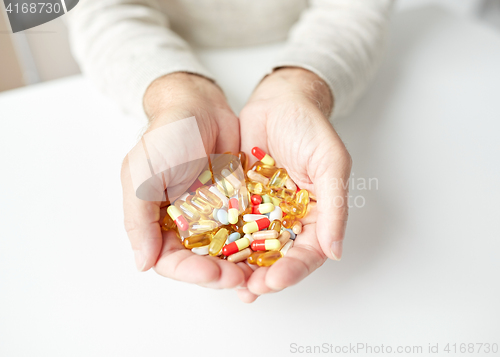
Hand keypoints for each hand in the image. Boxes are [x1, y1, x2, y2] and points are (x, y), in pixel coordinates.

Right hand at [121, 73, 249, 288]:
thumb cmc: (166, 137)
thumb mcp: (142, 174)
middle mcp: (187, 225)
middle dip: (221, 274)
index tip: (212, 272)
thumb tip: (142, 264)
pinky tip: (272, 252)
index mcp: (159, 222)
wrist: (200, 107)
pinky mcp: (237, 205)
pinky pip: (248, 230)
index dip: (190, 273)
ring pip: (228, 252)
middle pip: (203, 262)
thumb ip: (138, 218)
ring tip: (260, 274)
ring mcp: (214, 216)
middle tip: (241, 279)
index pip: (172, 261)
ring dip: (242, 266)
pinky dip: (257, 243)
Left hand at [238, 67, 351, 301]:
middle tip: (248, 289)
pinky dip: (222, 241)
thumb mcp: (330, 163)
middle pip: (279, 257)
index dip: (294, 270)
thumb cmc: (310, 128)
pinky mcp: (240, 200)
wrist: (279, 102)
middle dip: (264, 276)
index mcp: (316, 215)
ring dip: (241, 267)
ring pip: (252, 247)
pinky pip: (231, 224)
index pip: (308, 252)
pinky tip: (210, 254)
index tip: (274, 280)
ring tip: (227, 283)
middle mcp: (290, 219)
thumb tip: (335, 252)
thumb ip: (334, 206)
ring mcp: (263, 211)